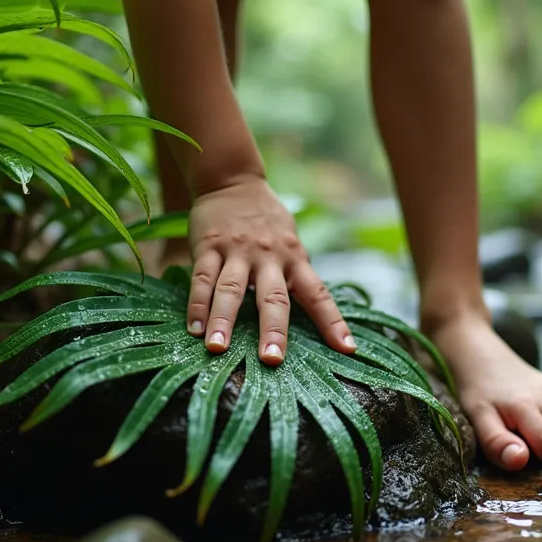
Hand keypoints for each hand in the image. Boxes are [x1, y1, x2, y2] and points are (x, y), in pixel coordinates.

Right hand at [185, 178, 354, 362]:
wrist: (232, 181)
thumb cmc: (267, 221)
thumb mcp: (291, 242)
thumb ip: (297, 273)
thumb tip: (314, 310)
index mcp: (295, 258)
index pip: (319, 295)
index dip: (333, 322)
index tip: (347, 349)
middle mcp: (270, 256)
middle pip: (274, 297)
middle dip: (274, 329)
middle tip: (272, 360)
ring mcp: (238, 251)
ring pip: (232, 289)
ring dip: (224, 320)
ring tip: (217, 348)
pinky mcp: (209, 246)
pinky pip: (202, 278)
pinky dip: (197, 304)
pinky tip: (193, 329)